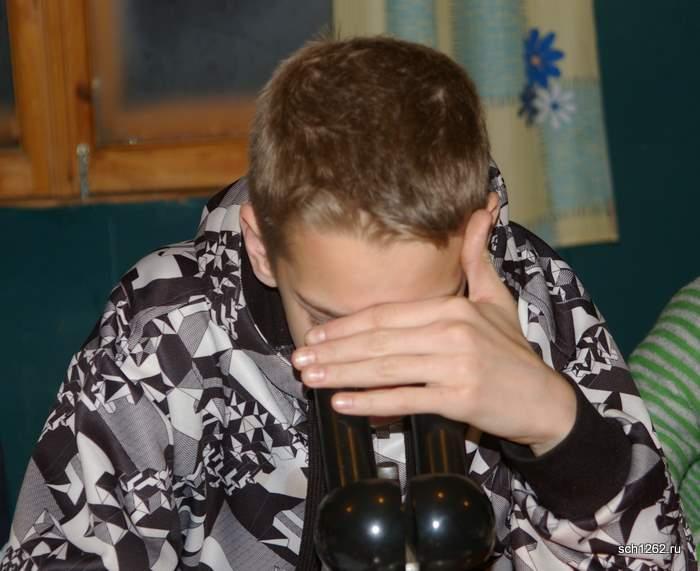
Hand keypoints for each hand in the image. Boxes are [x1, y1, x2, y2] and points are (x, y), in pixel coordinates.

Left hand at [292, 208, 575, 454]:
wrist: (545, 400)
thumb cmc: (513, 352)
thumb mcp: (496, 299)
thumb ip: (477, 258)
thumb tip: (483, 209)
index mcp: (453, 307)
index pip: (386, 315)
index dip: (346, 325)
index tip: (314, 335)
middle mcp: (452, 332)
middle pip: (379, 340)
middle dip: (333, 351)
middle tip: (297, 360)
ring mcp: (456, 366)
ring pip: (386, 368)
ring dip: (342, 374)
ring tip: (309, 379)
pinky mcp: (460, 399)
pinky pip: (406, 400)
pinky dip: (371, 403)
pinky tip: (341, 403)